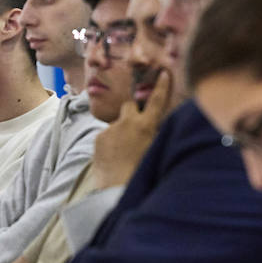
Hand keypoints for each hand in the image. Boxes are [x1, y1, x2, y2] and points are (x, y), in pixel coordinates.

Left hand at [92, 70, 172, 189]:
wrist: (115, 188)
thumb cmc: (140, 172)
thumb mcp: (154, 150)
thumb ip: (156, 134)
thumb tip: (157, 125)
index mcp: (145, 125)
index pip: (156, 101)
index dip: (161, 86)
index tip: (163, 74)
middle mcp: (126, 122)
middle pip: (129, 106)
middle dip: (132, 111)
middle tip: (135, 125)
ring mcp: (110, 129)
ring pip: (117, 125)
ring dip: (120, 132)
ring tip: (123, 154)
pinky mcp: (98, 138)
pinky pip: (107, 137)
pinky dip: (110, 144)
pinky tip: (114, 159)